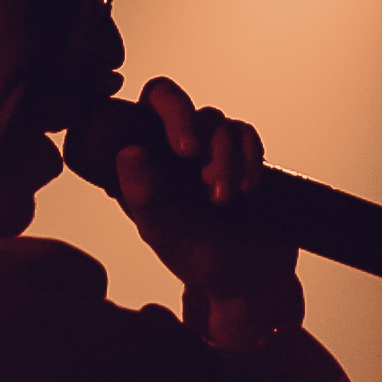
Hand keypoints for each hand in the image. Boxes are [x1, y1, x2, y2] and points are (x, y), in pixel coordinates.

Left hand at [113, 76, 304, 347]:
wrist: (253, 281)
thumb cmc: (201, 261)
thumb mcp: (167, 235)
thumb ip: (145, 198)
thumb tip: (129, 154)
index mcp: (140, 166)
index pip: (131, 115)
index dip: (149, 113)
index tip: (177, 144)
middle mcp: (168, 151)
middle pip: (171, 100)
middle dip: (185, 121)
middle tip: (192, 154)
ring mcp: (206, 150)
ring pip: (214, 121)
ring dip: (223, 156)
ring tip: (224, 199)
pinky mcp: (240, 154)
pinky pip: (244, 132)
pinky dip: (249, 156)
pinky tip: (249, 189)